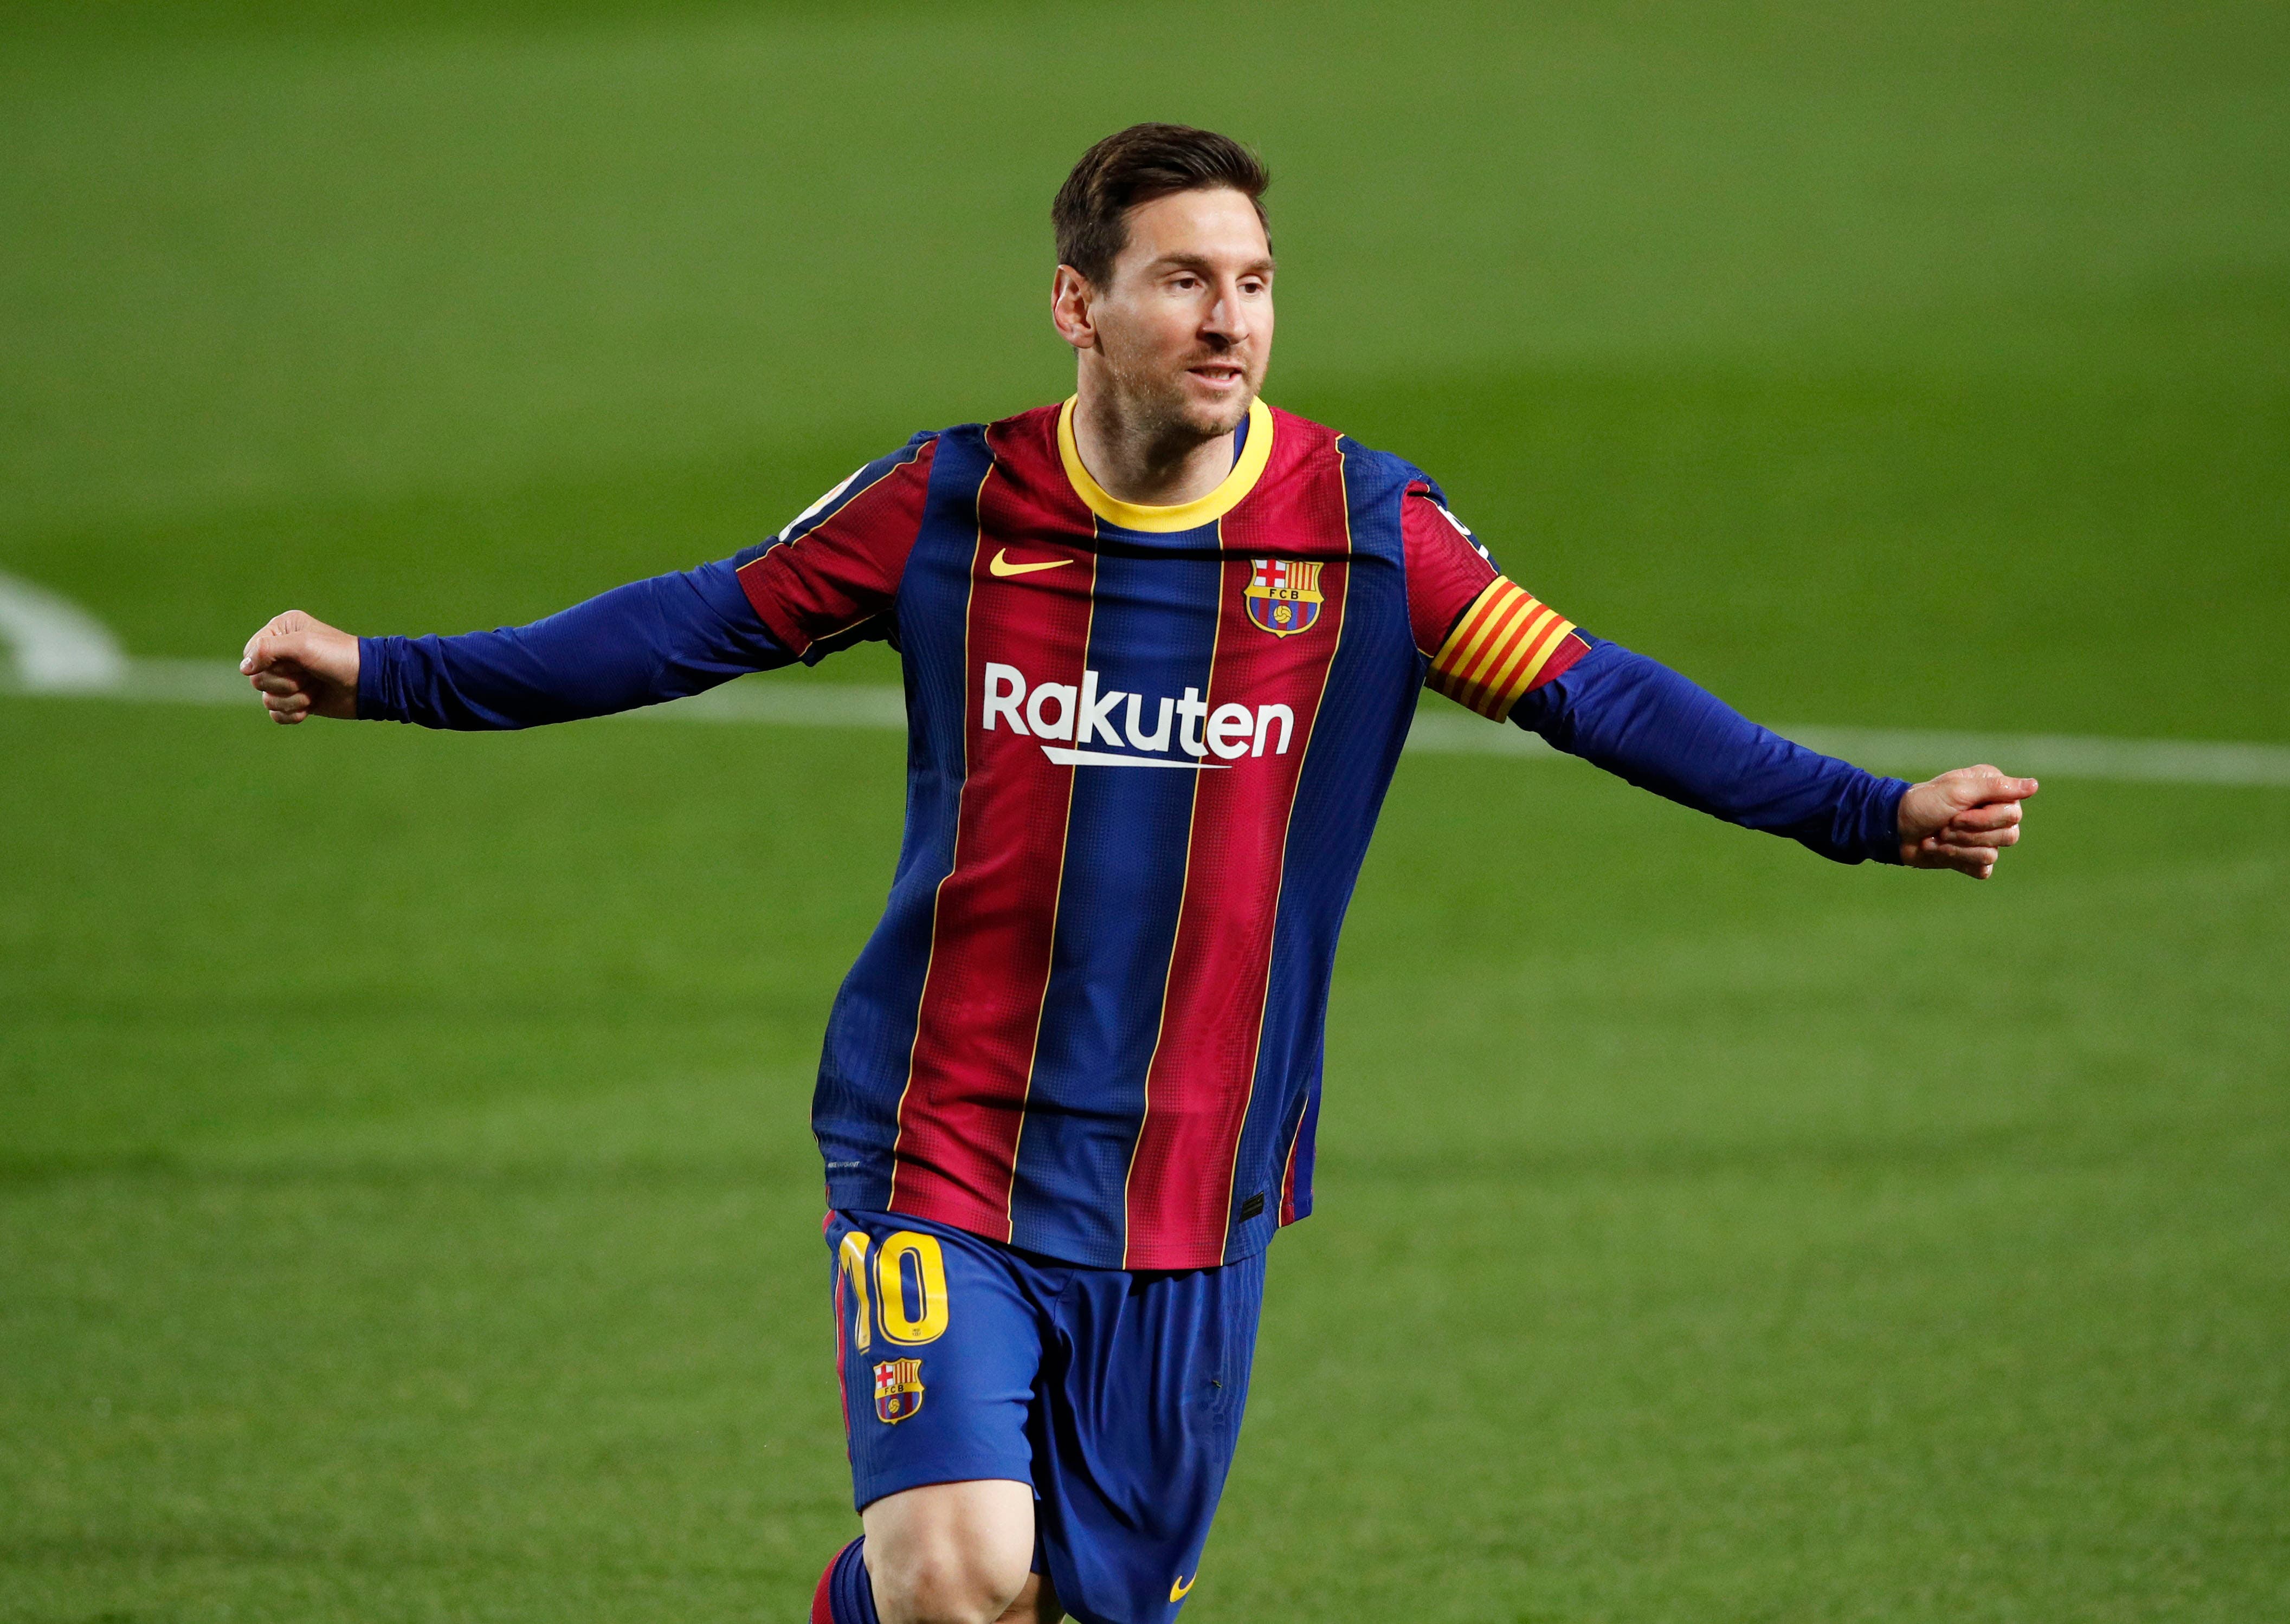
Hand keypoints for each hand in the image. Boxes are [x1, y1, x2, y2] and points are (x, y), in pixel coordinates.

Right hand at [241, 610, 359, 724]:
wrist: (368, 684)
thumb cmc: (338, 658)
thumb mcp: (302, 645)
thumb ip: (267, 650)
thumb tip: (244, 668)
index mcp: (281, 632)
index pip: (251, 653)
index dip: (267, 664)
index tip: (294, 661)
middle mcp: (282, 654)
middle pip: (258, 679)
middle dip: (286, 682)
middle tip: (311, 674)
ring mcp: (289, 678)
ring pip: (267, 698)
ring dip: (294, 698)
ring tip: (316, 689)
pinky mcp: (296, 700)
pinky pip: (276, 714)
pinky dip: (293, 713)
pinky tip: (312, 706)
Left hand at [1896, 764, 2037, 878]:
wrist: (1894, 830)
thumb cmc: (1924, 804)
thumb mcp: (1958, 790)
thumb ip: (1997, 788)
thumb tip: (2034, 786)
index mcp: (1993, 792)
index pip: (2013, 814)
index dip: (1984, 820)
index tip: (1956, 815)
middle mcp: (1993, 812)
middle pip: (2009, 836)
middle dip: (1969, 835)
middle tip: (1944, 826)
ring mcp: (1984, 837)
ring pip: (1992, 853)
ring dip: (1958, 848)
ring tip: (1937, 838)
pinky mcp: (1973, 858)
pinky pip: (1983, 868)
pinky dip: (1958, 862)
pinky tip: (1940, 851)